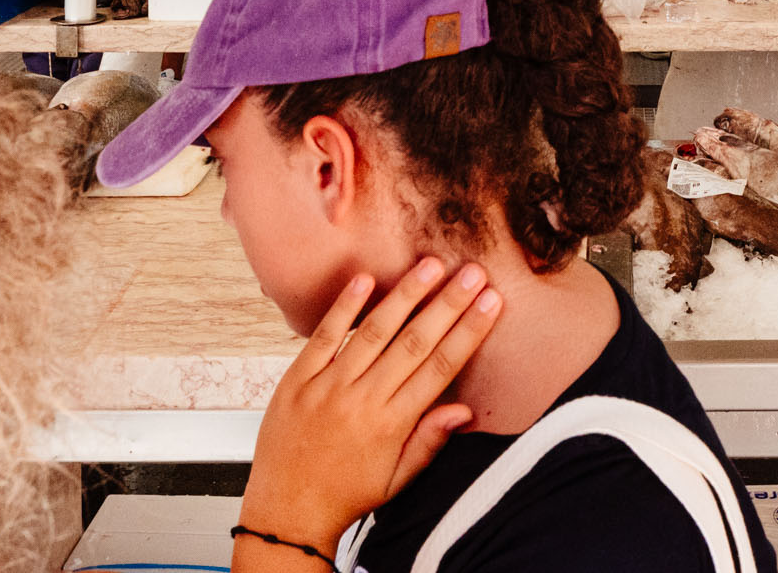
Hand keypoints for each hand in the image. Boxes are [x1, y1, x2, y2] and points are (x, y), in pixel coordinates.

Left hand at [237, 259, 501, 550]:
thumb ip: (430, 440)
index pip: (441, 368)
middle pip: (415, 342)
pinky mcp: (297, 380)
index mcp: (391, 425)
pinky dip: (344, 307)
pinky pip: (323, 336)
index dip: (469, 332)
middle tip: (473, 272)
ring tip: (431, 265)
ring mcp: (327, 387)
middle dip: (448, 304)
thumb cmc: (345, 496)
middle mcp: (363, 400)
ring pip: (374, 332)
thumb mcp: (397, 480)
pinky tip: (365, 278)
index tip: (491, 302)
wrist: (285, 512)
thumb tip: (465, 410)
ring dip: (405, 295)